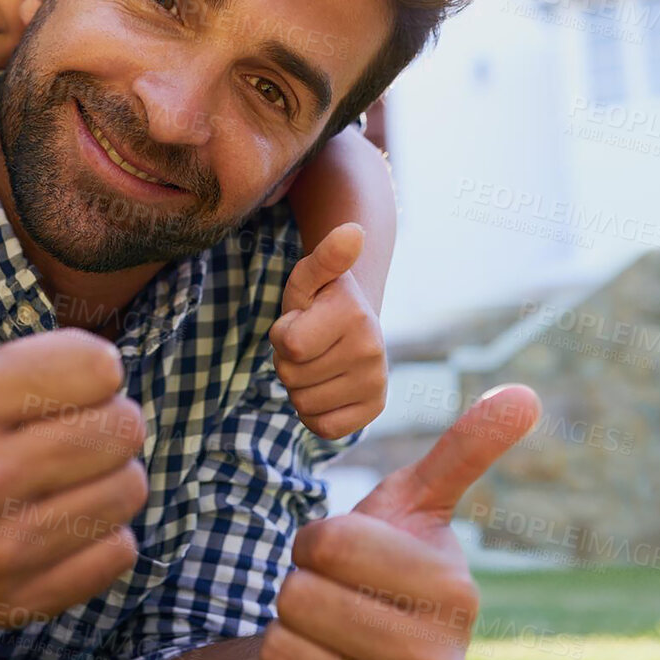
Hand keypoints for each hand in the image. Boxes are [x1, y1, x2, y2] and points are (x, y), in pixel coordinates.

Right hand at [0, 140, 149, 623]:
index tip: (41, 380)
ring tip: (55, 471)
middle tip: (52, 428)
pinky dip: (100, 535)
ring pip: (130, 488)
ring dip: (107, 476)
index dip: (84, 367)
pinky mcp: (24, 599)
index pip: (102, 365)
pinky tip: (51, 520)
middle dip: (102, 421)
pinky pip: (122, 549)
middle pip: (126, 427)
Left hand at [260, 384, 542, 659]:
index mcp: (457, 592)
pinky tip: (315, 659)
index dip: (316, 538)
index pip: (334, 542)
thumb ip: (464, 451)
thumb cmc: (381, 567)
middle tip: (328, 590)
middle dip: (299, 579)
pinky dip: (282, 656)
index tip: (338, 551)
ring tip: (323, 625)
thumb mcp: (414, 505)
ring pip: (290, 631)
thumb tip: (525, 393)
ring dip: (289, 619)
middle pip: (306, 590)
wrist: (353, 649)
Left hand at [269, 224, 386, 438]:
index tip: (300, 320)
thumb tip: (353, 232)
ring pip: (303, 403)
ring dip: (299, 385)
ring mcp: (376, 383)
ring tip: (318, 361)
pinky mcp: (374, 409)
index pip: (289, 345)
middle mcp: (372, 350)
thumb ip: (325, 256)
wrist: (354, 322)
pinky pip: (323, 428)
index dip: (282, 334)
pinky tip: (325, 386)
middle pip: (291, 375)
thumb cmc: (320, 299)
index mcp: (354, 315)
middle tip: (309, 343)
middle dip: (288, 360)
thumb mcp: (310, 275)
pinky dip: (314, 412)